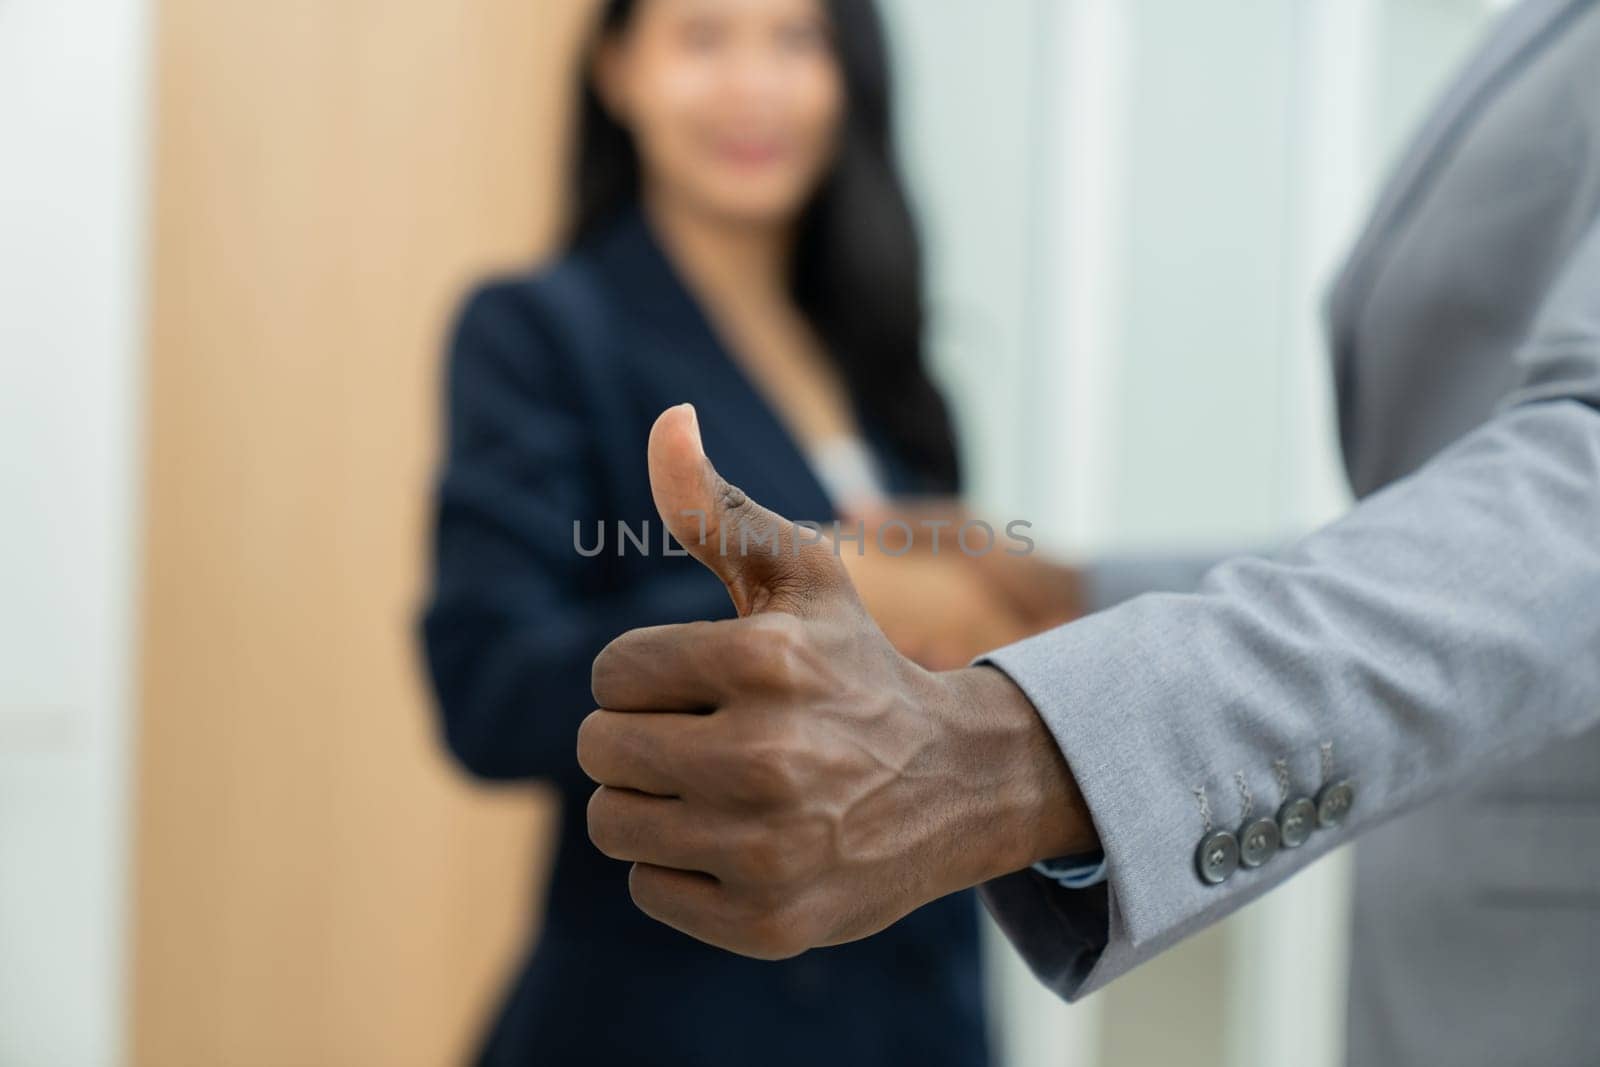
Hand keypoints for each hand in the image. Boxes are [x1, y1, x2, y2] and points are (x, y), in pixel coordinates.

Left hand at [578, 404, 1095, 958]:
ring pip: (613, 822)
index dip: (647, 677)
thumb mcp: (802, 576)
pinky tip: (739, 843)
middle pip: (601, 751)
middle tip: (705, 739)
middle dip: (639, 738)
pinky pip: (647, 890)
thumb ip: (719, 507)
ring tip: (717, 790)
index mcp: (767, 661)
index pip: (611, 674)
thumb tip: (667, 418)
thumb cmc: (856, 668)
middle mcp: (769, 757)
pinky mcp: (769, 923)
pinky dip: (678, 867)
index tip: (704, 686)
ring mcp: (770, 849)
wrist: (955, 786)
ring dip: (650, 803)